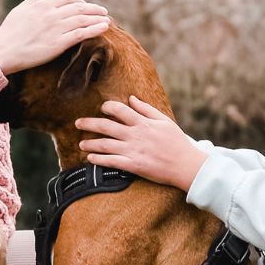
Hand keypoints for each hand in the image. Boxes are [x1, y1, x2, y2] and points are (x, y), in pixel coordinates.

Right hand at [0, 0, 111, 73]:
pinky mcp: (59, 43)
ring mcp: (56, 28)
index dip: (79, 1)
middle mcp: (51, 14)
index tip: (85, 5)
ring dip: (97, 17)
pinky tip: (104, 27)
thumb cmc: (9, 32)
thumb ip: (36, 0)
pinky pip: (82, 33)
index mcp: (42, 5)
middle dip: (93, 8)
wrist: (3, 51)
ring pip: (83, 19)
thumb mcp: (20, 10)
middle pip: (79, 7)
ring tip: (108, 19)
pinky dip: (95, 29)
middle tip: (103, 11)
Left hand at [74, 96, 208, 191]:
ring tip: (81, 144)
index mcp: (143, 123)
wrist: (186, 165)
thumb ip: (146, 109)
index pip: (119, 110)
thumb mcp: (164, 121)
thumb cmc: (177, 142)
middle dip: (89, 124)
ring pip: (105, 145)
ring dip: (90, 144)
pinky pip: (112, 162)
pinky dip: (99, 160)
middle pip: (106, 126)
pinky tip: (90, 159)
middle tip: (77, 123)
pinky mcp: (134, 165)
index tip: (102, 108)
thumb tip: (131, 98)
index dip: (107, 107)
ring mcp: (133, 150)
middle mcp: (135, 135)